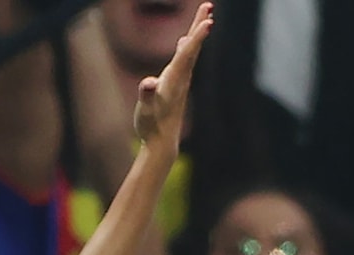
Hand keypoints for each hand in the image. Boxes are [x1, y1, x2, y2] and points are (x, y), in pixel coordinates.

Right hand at [133, 3, 211, 146]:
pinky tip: (184, 40)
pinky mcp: (175, 84)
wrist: (161, 142)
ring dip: (196, 32)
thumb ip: (146, 96)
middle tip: (208, 6)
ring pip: (190, 51)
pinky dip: (187, 46)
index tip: (208, 21)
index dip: (197, 37)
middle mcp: (181, 77)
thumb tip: (147, 84)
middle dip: (199, 26)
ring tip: (204, 16)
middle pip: (192, 47)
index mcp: (174, 80)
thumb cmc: (151, 126)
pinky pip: (184, 59)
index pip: (187, 54)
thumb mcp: (144, 111)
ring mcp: (179, 80)